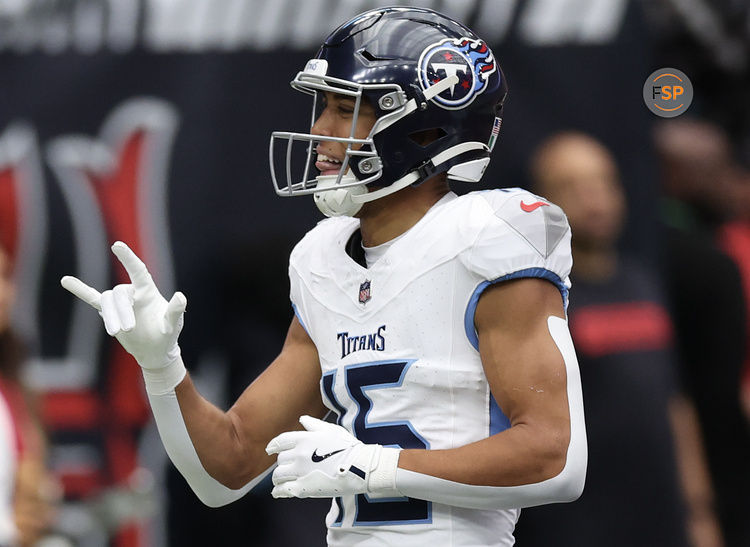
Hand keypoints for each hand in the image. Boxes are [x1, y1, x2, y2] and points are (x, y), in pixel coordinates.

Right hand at [61, 241, 186, 390]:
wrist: (155, 350)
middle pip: (119, 293)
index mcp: (148, 291)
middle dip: (122, 311)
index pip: (138, 270)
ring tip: (116, 332)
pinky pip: (93, 298)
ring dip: (110, 317)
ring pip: (107, 301)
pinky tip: (66, 280)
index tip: (117, 246)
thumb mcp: (173, 324)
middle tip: (129, 330)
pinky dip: (81, 290)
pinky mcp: (110, 313)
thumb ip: (175, 311)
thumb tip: (181, 296)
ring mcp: (121, 302)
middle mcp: (133, 292)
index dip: (128, 258)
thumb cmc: (167, 335)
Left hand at [265, 416, 400, 498]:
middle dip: (282, 463)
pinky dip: (278, 491)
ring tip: (281, 481)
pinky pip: (283, 490)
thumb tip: (302, 419)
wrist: (360, 466)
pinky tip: (278, 492)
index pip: (281, 441)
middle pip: (280, 460)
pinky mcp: (303, 488)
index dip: (273, 446)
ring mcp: (300, 472)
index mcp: (304, 439)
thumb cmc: (349, 447)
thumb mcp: (332, 430)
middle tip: (287, 467)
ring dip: (278, 478)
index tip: (270, 450)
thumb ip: (314, 424)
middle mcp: (299, 454)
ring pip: (278, 475)